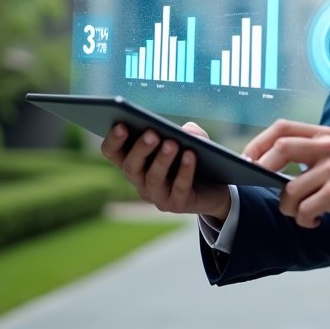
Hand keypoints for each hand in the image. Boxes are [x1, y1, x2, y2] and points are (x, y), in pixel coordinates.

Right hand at [100, 121, 230, 220]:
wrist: (216, 186)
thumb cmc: (197, 156)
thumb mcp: (194, 139)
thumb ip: (191, 132)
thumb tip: (187, 132)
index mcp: (135, 161)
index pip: (113, 152)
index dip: (113, 140)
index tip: (121, 124)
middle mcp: (140, 180)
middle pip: (131, 167)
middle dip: (140, 149)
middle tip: (150, 133)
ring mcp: (157, 195)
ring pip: (153, 179)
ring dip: (162, 159)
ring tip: (172, 143)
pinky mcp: (177, 204)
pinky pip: (179, 187)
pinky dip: (185, 170)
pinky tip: (190, 154)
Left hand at [243, 120, 329, 229]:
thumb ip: (310, 151)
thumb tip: (270, 163)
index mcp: (325, 134)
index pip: (282, 128)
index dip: (259, 142)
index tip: (247, 159)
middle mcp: (328, 147)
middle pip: (280, 150)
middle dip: (261, 169)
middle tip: (260, 184)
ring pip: (289, 190)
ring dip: (287, 207)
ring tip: (300, 212)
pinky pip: (304, 210)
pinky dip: (303, 220)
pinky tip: (315, 220)